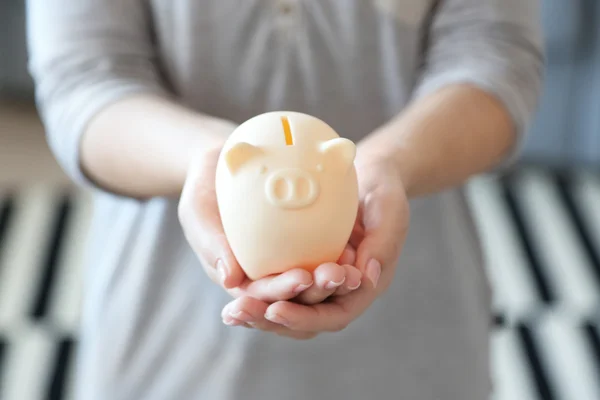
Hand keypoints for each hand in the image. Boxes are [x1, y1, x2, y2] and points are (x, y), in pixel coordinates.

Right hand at [178, 141, 362, 303]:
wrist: (221, 167)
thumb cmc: (204, 190)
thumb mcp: (198, 211)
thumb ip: (211, 243)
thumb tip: (231, 280)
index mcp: (237, 280)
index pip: (260, 295)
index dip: (280, 291)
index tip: (301, 278)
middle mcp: (264, 278)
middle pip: (292, 298)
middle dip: (314, 294)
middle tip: (335, 277)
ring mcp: (283, 265)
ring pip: (311, 286)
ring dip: (332, 285)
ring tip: (352, 274)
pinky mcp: (301, 249)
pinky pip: (321, 259)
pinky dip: (337, 261)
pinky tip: (354, 253)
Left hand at [220, 155, 409, 338]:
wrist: (373, 176)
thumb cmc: (383, 191)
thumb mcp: (389, 210)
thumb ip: (382, 243)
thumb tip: (366, 278)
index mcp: (366, 285)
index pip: (335, 314)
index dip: (305, 317)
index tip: (275, 310)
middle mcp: (342, 290)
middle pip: (306, 320)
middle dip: (271, 320)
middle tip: (238, 313)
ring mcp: (321, 280)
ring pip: (290, 307)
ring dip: (259, 312)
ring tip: (230, 311)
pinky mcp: (306, 265)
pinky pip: (281, 285)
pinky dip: (259, 291)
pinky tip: (233, 285)